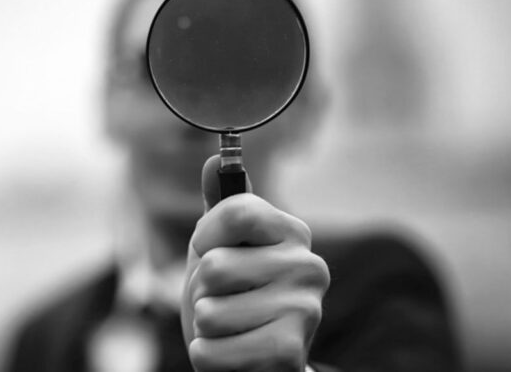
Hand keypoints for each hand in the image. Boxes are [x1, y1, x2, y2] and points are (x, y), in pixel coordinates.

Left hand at [181, 155, 329, 370]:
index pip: (236, 211)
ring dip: (205, 326)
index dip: (205, 237)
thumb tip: (214, 158)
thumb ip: (220, 206)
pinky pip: (211, 350)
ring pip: (209, 312)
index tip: (208, 251)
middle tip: (225, 300)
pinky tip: (232, 352)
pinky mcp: (288, 352)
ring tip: (230, 327)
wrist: (253, 360)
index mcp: (292, 232)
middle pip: (214, 265)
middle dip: (202, 291)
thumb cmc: (233, 297)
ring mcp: (304, 310)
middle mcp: (308, 266)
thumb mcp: (221, 247)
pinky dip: (207, 356)